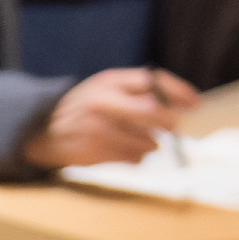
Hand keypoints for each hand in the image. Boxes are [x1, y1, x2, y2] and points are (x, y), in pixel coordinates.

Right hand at [23, 67, 200, 167]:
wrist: (44, 129)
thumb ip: (139, 90)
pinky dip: (136, 157)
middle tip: (173, 128)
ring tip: (135, 139)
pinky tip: (122, 150)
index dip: (179, 92)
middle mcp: (104, 102)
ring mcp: (99, 128)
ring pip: (147, 141)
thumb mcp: (107, 88)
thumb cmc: (86, 108)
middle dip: (169, 122)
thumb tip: (184, 104)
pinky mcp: (96, 151)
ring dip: (150, 144)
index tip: (195, 103)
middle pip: (153, 112)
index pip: (153, 81)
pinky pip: (134, 158)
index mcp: (110, 81)